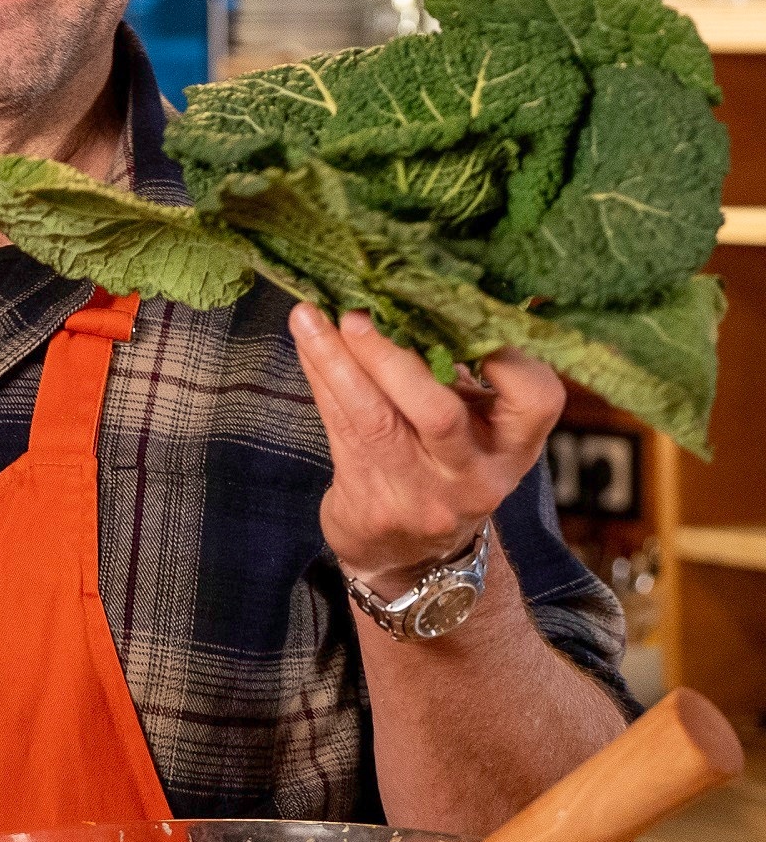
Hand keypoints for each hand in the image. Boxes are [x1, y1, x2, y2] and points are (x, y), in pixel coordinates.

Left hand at [289, 304, 564, 596]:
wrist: (410, 554)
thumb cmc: (444, 462)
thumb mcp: (475, 426)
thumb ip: (457, 369)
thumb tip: (411, 287)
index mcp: (517, 445)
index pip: (535, 398)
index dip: (504, 355)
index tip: (456, 307)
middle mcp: (479, 476)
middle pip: (439, 414)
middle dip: (392, 358)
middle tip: (356, 313)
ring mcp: (425, 497)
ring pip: (376, 421)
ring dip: (337, 362)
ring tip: (310, 316)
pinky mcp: (375, 506)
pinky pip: (341, 430)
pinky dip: (321, 379)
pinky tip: (306, 342)